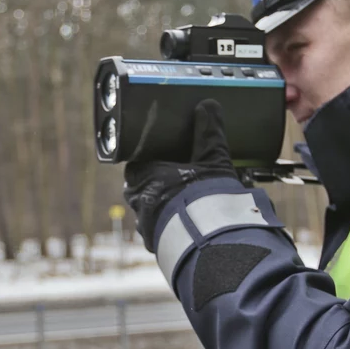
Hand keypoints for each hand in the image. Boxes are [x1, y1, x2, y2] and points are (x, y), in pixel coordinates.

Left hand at [123, 99, 235, 251]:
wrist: (209, 240)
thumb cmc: (204, 196)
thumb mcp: (212, 159)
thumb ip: (209, 132)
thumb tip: (208, 105)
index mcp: (142, 174)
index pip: (138, 161)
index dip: (153, 158)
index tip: (167, 156)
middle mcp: (137, 200)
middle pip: (142, 185)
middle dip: (160, 181)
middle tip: (181, 178)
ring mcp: (144, 224)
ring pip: (150, 208)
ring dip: (165, 205)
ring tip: (188, 202)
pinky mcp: (156, 244)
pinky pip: (160, 229)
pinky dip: (172, 224)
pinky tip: (189, 221)